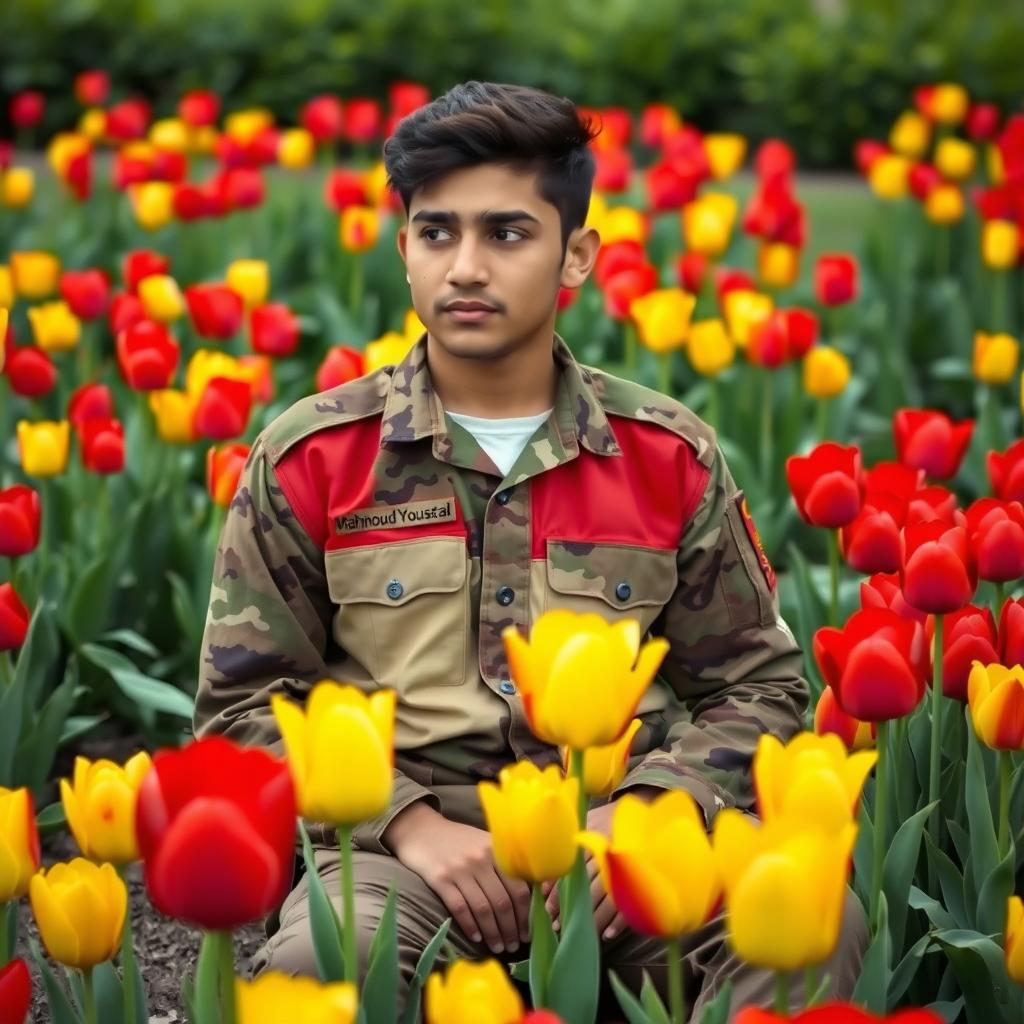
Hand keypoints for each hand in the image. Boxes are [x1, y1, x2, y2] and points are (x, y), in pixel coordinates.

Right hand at [382, 801, 530, 954]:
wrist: (421, 830)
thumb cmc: (457, 839)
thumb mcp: (483, 842)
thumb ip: (502, 863)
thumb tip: (527, 895)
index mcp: (495, 850)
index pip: (518, 888)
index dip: (525, 914)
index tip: (528, 932)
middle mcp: (480, 859)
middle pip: (502, 902)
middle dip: (511, 929)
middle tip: (515, 946)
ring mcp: (459, 869)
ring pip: (483, 909)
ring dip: (493, 933)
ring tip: (499, 947)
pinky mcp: (440, 879)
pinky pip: (459, 908)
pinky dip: (470, 926)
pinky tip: (476, 938)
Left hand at [542, 797, 629, 941]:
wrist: (647, 811)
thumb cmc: (610, 818)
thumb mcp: (588, 822)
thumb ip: (569, 844)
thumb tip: (544, 873)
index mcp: (593, 843)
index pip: (570, 875)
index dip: (557, 895)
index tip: (547, 911)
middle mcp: (608, 857)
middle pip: (587, 891)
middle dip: (570, 911)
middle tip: (558, 928)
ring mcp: (626, 869)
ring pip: (607, 901)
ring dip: (593, 921)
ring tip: (579, 935)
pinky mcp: (643, 879)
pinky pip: (631, 904)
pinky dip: (618, 922)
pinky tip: (608, 935)